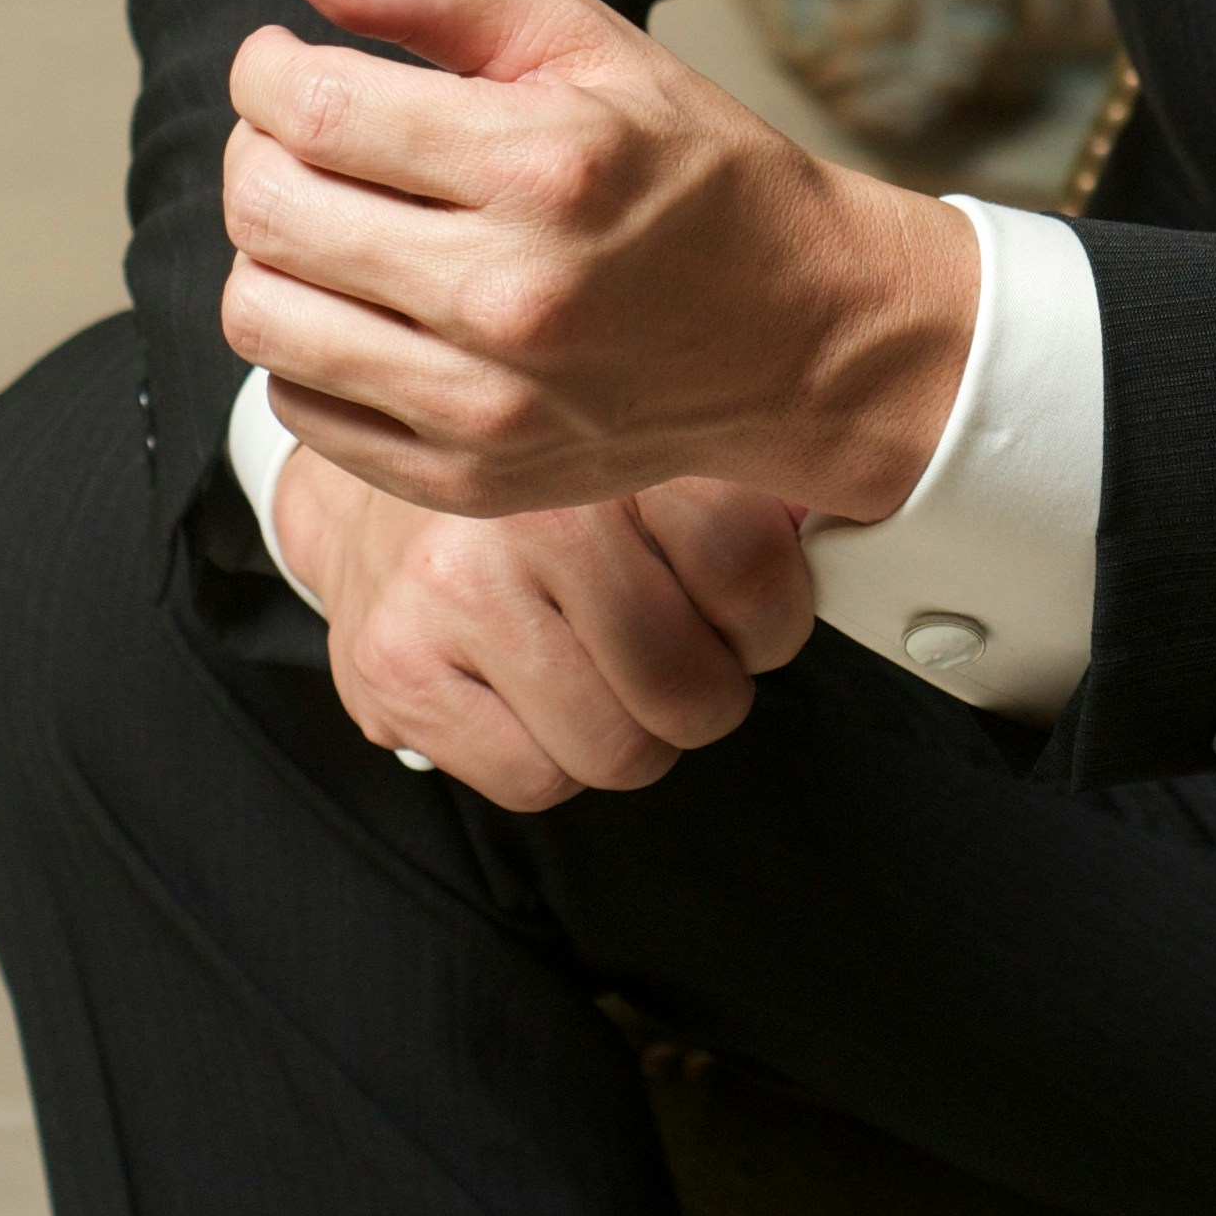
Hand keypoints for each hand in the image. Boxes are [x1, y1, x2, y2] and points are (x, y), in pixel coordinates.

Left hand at [222, 0, 979, 524]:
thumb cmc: (691, 168)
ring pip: (263, 316)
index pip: (313, 108)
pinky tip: (364, 303)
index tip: (279, 62)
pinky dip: (305, 345)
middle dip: (255, 150)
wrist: (800, 332)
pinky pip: (302, 405)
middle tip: (296, 133)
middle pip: (270, 211)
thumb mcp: (589, 46)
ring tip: (322, 218)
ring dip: (266, 251)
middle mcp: (511, 294)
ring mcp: (487, 403)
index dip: (263, 71)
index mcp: (544, 165)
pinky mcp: (468, 476)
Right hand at [275, 438, 816, 811]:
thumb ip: (747, 479)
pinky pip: (536, 779)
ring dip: (636, 733)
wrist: (375, 466)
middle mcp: (528, 511)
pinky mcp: (396, 670)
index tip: (753, 611)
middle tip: (687, 656)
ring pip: (619, 750)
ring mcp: (450, 593)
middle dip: (708, 692)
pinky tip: (540, 694)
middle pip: (688, 688)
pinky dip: (555, 757)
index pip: (748, 567)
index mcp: (613, 436)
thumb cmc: (543, 476)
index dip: (772, 617)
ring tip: (613, 675)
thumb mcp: (649, 443)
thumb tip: (840, 528)